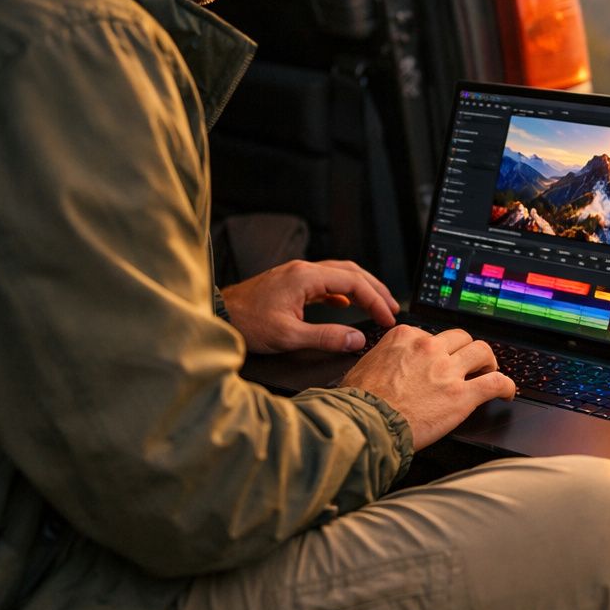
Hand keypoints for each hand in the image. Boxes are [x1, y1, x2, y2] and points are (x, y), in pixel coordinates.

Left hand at [221, 259, 397, 353]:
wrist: (217, 316)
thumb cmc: (247, 324)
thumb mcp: (289, 336)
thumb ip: (327, 337)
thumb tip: (357, 339)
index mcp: (305, 277)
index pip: (354, 282)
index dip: (376, 300)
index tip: (387, 317)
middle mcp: (303, 270)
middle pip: (351, 272)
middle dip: (375, 289)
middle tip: (392, 308)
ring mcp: (296, 274)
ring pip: (339, 274)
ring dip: (360, 288)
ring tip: (376, 304)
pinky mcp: (290, 283)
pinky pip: (324, 281)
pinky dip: (341, 291)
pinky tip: (345, 304)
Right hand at [341, 326, 516, 448]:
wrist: (365, 424)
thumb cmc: (359, 403)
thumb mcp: (365, 366)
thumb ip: (383, 358)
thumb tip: (385, 365)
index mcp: (406, 337)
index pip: (432, 334)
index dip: (439, 349)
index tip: (439, 360)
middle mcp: (429, 348)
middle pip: (461, 338)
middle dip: (466, 350)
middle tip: (469, 364)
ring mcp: (447, 370)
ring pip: (482, 351)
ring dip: (488, 361)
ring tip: (488, 372)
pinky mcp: (462, 394)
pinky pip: (496, 382)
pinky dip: (506, 386)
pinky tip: (507, 392)